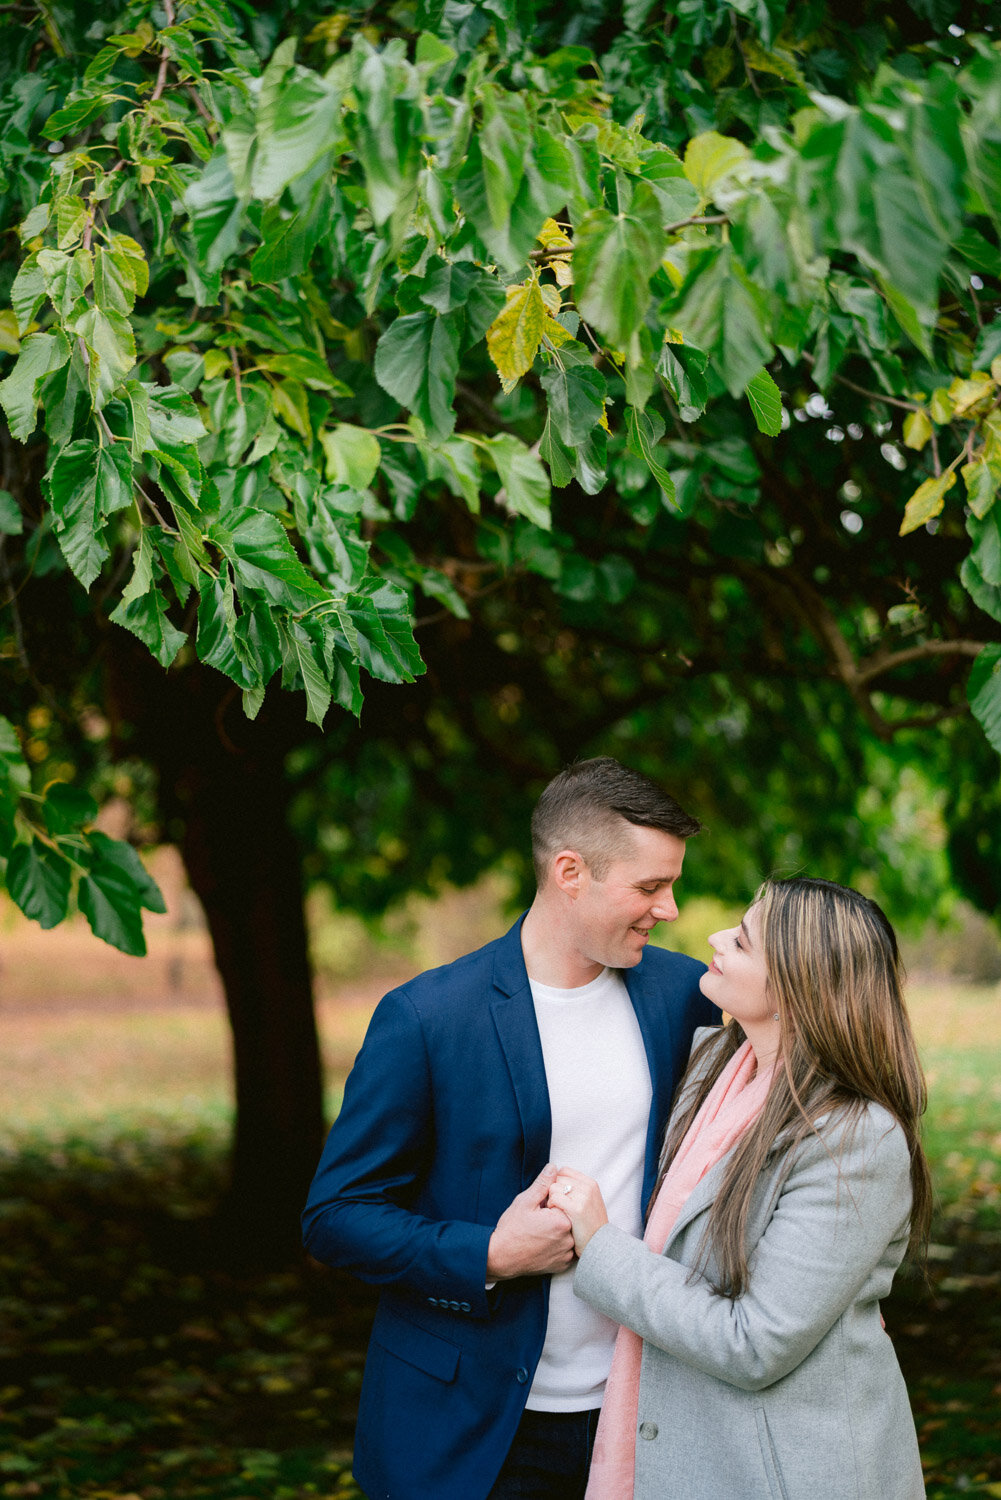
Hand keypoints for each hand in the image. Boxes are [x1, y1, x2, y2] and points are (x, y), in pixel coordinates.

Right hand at [486, 1164, 575, 1278]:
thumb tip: (554, 1168)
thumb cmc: (511, 1229)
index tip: (539, 1211)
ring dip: (559, 1231)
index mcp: (562, 1221)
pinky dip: (559, 1246)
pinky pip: (567, 1250)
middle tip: (538, 1223)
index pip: (565, 1203)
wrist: (501, 1257)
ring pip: (569, 1234)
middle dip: (556, 1216)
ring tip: (540, 1234)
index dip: (551, 1203)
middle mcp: (568, 1239)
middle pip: (569, 1219)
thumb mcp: (525, 1201)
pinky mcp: (562, 1265)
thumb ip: (543, 1184)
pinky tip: (544, 1244)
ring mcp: (566, 1254)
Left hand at [547, 1167, 608, 1255]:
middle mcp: (588, 1187)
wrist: (598, 1245)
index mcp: (590, 1183)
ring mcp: (583, 1197)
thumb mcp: (587, 1200)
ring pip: (553, 1188)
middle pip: (557, 1179)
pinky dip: (551, 1207)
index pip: (563, 1171)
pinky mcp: (577, 1209)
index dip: (557, 1183)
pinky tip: (556, 1216)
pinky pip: (554, 1199)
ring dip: (551, 1200)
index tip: (558, 1196)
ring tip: (557, 1212)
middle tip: (557, 1206)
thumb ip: (575, 1187)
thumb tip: (554, 1174)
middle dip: (553, 1191)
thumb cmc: (588, 1224)